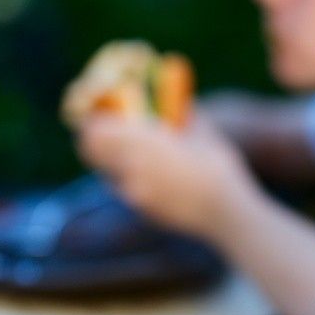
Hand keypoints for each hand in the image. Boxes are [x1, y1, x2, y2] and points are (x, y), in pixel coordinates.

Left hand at [75, 113, 256, 238]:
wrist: (224, 209)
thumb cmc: (216, 165)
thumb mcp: (201, 132)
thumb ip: (184, 116)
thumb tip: (178, 104)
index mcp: (143, 140)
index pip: (96, 128)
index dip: (93, 121)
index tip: (100, 116)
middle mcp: (130, 165)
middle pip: (91, 150)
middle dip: (94, 141)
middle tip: (105, 135)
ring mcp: (133, 191)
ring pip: (107, 172)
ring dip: (113, 162)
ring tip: (133, 156)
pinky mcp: (142, 209)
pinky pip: (127, 191)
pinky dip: (132, 182)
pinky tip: (155, 180)